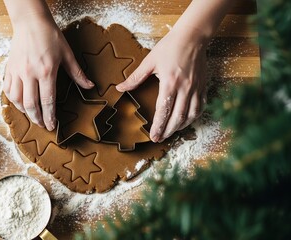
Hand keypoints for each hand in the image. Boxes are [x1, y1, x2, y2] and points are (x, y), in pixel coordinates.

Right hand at [3, 14, 93, 130]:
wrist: (30, 22)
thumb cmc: (50, 36)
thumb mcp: (67, 54)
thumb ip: (77, 73)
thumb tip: (90, 86)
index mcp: (46, 71)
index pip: (47, 100)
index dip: (50, 116)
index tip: (52, 126)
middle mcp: (29, 74)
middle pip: (31, 104)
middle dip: (37, 119)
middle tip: (43, 125)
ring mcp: (17, 72)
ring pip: (17, 99)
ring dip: (24, 111)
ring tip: (32, 115)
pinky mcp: (9, 68)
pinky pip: (8, 90)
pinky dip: (13, 100)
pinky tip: (19, 103)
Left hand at [116, 28, 207, 142]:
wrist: (192, 36)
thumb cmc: (170, 47)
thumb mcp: (150, 61)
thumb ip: (135, 77)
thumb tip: (120, 88)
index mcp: (170, 83)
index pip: (164, 111)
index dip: (158, 126)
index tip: (153, 136)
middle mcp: (185, 88)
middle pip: (178, 117)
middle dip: (168, 131)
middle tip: (160, 139)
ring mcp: (196, 88)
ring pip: (191, 115)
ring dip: (181, 126)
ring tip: (171, 132)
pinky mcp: (203, 86)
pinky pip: (201, 107)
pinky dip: (193, 117)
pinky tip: (186, 120)